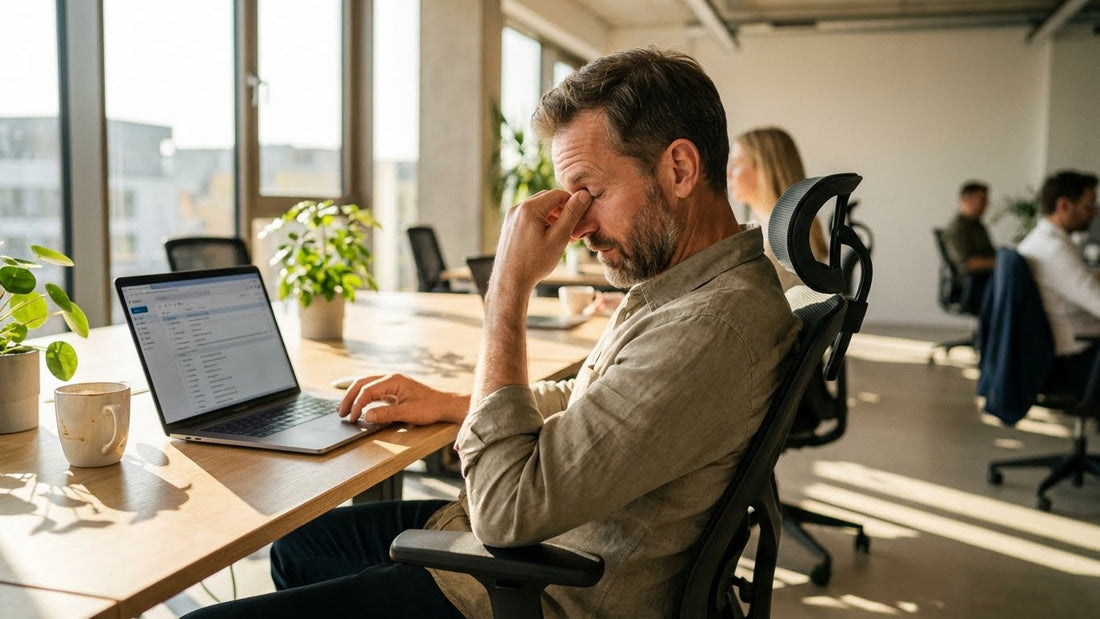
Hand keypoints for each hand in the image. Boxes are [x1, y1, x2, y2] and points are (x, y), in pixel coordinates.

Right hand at [338, 373, 469, 424]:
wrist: (444, 405)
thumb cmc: (430, 407)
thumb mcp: (408, 413)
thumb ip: (386, 414)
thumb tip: (366, 416)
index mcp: (393, 380)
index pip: (367, 389)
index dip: (357, 404)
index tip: (353, 418)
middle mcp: (390, 378)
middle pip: (362, 383)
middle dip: (349, 397)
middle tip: (341, 413)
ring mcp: (391, 384)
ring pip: (365, 386)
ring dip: (354, 397)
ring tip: (345, 411)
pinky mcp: (392, 391)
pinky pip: (372, 391)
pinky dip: (362, 399)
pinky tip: (358, 408)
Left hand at [492, 189, 592, 293]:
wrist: (510, 282)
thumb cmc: (535, 262)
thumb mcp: (559, 237)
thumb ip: (572, 214)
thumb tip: (584, 194)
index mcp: (529, 208)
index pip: (558, 194)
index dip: (573, 203)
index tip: (582, 218)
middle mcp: (517, 208)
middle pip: (547, 200)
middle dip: (563, 211)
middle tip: (575, 230)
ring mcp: (511, 217)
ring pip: (539, 209)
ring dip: (553, 218)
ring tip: (564, 237)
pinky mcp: (509, 226)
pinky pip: (529, 218)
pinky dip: (542, 223)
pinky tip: (550, 239)